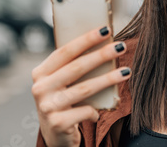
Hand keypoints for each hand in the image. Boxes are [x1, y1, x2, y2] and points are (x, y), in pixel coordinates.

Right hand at [31, 26, 130, 146]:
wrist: (55, 137)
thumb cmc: (64, 102)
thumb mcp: (62, 83)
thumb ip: (73, 67)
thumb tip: (104, 43)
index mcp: (40, 73)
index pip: (65, 51)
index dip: (86, 39)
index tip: (106, 30)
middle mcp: (40, 88)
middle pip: (77, 67)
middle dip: (102, 55)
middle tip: (121, 46)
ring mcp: (47, 106)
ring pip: (85, 88)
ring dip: (108, 79)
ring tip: (127, 72)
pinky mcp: (57, 123)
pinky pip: (85, 111)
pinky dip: (95, 111)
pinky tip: (99, 112)